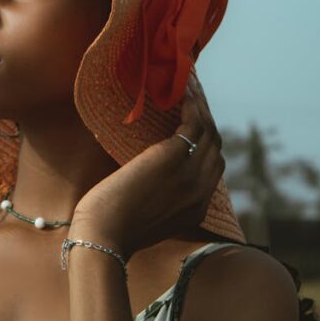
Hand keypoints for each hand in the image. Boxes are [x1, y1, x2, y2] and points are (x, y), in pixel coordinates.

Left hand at [69, 73, 224, 256]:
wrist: (103, 236)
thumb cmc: (109, 229)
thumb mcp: (142, 218)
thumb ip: (153, 200)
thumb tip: (143, 180)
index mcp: (195, 210)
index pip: (212, 171)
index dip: (207, 146)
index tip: (196, 125)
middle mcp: (200, 193)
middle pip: (216, 148)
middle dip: (209, 120)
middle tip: (196, 98)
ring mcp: (191, 175)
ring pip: (209, 131)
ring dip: (202, 105)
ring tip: (190, 84)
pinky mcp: (175, 157)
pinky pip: (195, 123)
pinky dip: (193, 104)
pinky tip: (184, 90)